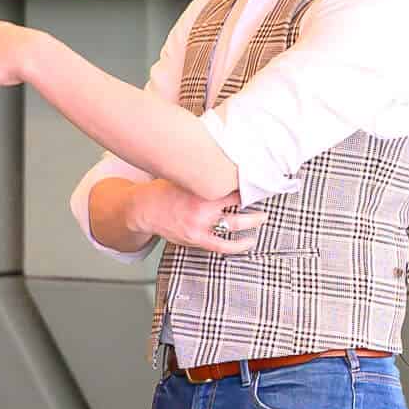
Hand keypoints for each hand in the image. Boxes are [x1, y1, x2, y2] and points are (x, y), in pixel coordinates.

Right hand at [131, 181, 267, 254]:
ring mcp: (199, 227)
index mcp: (200, 191)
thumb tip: (223, 163)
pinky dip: (236, 246)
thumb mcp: (183, 176)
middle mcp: (201, 209)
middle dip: (254, 205)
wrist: (143, 209)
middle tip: (265, 200)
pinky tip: (248, 242)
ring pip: (232, 227)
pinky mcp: (195, 239)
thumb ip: (202, 174)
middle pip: (237, 207)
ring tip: (262, 218)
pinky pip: (221, 246)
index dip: (246, 184)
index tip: (257, 180)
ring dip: (251, 224)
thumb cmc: (163, 190)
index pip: (232, 186)